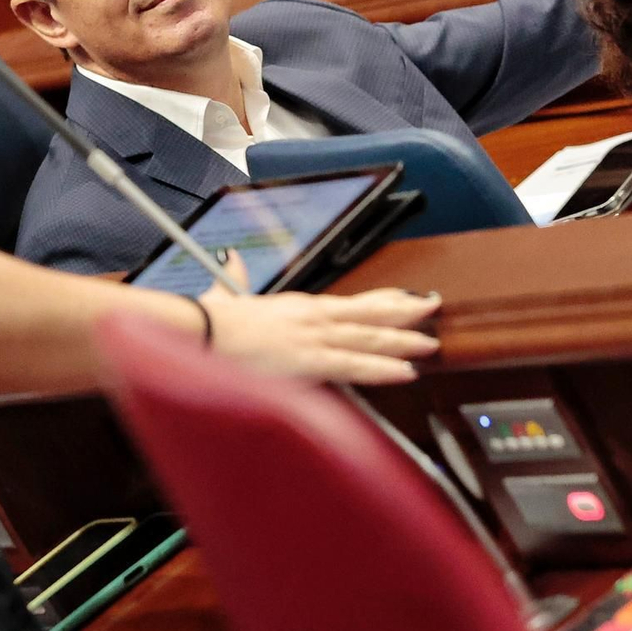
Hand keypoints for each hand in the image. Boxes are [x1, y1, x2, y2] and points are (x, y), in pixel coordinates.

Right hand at [200, 248, 439, 384]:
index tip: (404, 297)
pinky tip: (406, 372)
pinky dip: (382, 368)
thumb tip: (231, 258)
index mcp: (297, 305)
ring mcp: (313, 337)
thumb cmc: (209, 321)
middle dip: (403, 313)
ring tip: (431, 344)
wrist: (199, 333)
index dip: (380, 300)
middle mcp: (311, 316)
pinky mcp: (308, 361)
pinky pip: (353, 365)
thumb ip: (235, 280)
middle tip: (432, 310)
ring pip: (368, 338)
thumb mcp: (224, 296)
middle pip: (367, 314)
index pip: (349, 302)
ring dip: (403, 341)